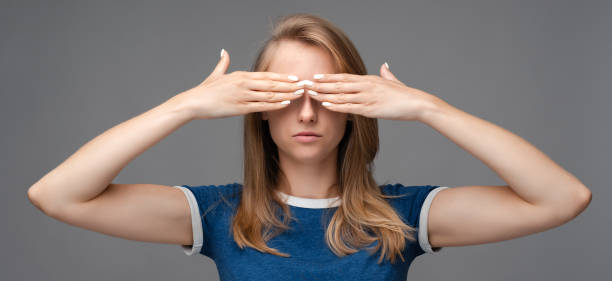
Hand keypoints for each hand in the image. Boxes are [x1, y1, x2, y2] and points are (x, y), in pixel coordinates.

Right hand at [177, 49, 304, 119]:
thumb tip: (224, 52)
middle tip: (304, 85)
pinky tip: (285, 103)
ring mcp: (243, 96)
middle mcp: (244, 84)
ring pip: (270, 95)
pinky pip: (262, 106)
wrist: (194, 102)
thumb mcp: (216, 74)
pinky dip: (275, 105)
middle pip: (272, 84)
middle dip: (290, 85)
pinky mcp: (240, 108)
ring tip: (299, 94)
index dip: (283, 77)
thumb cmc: (205, 90)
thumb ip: (223, 63)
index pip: (267, 76)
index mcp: (241, 76)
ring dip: (286, 94)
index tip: (296, 78)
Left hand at [304, 63, 442, 120]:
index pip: (344, 77)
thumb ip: (386, 73)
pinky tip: (326, 105)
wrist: (416, 102)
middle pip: (339, 84)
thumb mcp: (393, 81)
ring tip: (310, 94)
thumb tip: (384, 65)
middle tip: (306, 84)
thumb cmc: (405, 94)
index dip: (329, 77)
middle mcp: (366, 86)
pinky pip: (349, 107)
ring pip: (341, 95)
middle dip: (321, 85)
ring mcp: (367, 97)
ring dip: (324, 95)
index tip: (316, 76)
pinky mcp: (370, 108)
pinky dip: (336, 105)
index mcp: (369, 80)